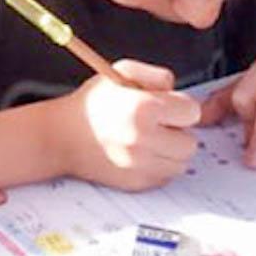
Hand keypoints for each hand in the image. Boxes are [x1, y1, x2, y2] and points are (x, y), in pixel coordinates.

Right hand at [59, 62, 200, 190]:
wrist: (63, 136)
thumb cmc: (92, 104)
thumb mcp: (122, 71)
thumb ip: (156, 75)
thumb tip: (177, 91)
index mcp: (144, 109)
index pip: (192, 112)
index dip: (181, 106)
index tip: (168, 106)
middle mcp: (144, 140)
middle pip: (190, 143)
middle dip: (178, 131)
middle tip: (159, 124)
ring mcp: (140, 166)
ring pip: (181, 164)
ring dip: (171, 151)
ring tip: (152, 139)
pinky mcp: (136, 184)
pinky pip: (165, 177)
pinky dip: (159, 166)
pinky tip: (142, 153)